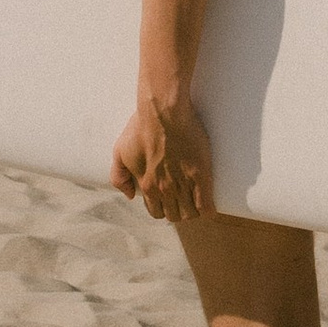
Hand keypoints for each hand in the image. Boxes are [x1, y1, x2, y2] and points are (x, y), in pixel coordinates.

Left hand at [110, 95, 213, 223]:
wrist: (163, 111)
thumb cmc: (141, 126)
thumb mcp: (120, 151)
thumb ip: (119, 176)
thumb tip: (130, 196)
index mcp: (146, 186)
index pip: (155, 211)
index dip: (162, 207)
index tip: (168, 200)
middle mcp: (164, 190)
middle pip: (174, 215)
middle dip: (178, 210)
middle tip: (183, 199)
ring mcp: (183, 184)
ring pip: (190, 213)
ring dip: (193, 211)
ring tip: (197, 200)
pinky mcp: (200, 176)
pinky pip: (206, 206)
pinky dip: (207, 210)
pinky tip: (208, 205)